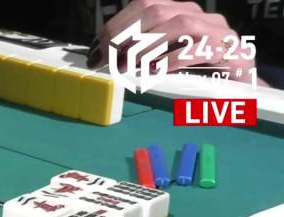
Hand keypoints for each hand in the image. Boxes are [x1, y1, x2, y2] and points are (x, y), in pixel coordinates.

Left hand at [89, 0, 255, 82]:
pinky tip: (152, 72)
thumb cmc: (197, 73)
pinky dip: (170, 60)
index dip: (117, 25)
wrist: (242, 87)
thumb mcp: (164, 58)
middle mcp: (200, 16)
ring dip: (144, 47)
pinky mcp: (230, 53)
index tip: (97, 48)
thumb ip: (140, 53)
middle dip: (124, 35)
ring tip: (125, 67)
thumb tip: (105, 57)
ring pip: (178, 25)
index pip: (144, 4)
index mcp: (181, 11)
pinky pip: (197, 50)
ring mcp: (218, 32)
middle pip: (157, 12)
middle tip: (106, 60)